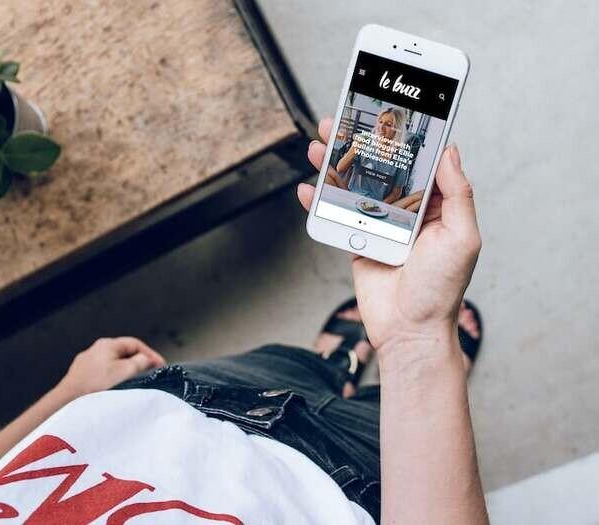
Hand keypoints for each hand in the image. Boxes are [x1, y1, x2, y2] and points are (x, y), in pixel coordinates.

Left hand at [58, 337, 165, 397]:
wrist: (69, 399)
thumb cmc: (96, 385)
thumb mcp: (125, 371)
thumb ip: (140, 362)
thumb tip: (146, 359)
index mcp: (107, 344)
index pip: (135, 344)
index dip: (150, 353)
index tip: (160, 365)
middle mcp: (96, 349)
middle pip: (124, 352)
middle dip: (138, 361)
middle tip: (149, 372)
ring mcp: (87, 362)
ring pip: (112, 363)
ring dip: (125, 370)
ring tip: (133, 382)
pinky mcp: (81, 375)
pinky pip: (102, 373)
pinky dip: (112, 378)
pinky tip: (114, 389)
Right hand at [299, 118, 480, 355]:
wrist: (410, 331)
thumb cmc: (442, 289)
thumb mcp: (462, 238)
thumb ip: (458, 193)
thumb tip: (450, 150)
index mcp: (434, 205)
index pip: (418, 161)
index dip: (402, 136)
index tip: (387, 110)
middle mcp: (405, 211)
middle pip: (378, 168)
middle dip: (357, 143)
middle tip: (340, 120)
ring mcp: (378, 225)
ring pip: (352, 187)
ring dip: (333, 165)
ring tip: (317, 145)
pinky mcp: (357, 241)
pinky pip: (335, 215)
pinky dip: (319, 202)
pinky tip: (307, 189)